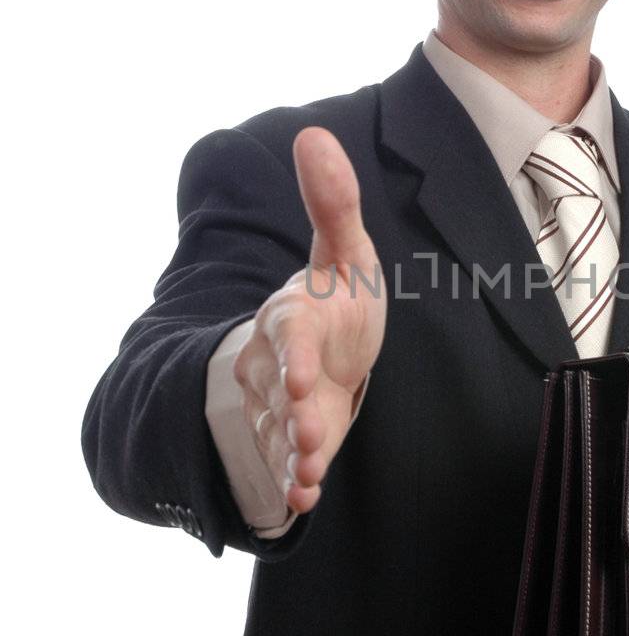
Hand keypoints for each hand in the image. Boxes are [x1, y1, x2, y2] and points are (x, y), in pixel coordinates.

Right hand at [233, 126, 386, 514]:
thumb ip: (332, 202)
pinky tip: (306, 502)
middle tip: (308, 430)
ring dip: (293, 454)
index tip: (301, 377)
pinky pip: (288, 464)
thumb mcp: (343, 250)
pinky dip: (295, 483)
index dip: (292, 352)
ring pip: (278, 431)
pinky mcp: (297, 440)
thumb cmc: (337, 297)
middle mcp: (279, 362)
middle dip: (290, 412)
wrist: (324, 348)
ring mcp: (284, 406)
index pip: (289, 330)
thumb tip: (314, 133)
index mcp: (294, 312)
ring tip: (310, 474)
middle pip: (277, 389)